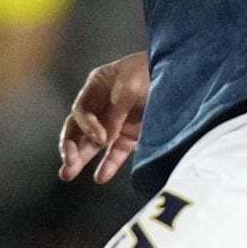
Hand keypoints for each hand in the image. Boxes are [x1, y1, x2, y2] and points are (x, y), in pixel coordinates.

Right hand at [59, 51, 149, 184]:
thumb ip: (116, 112)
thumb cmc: (150, 70)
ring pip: (93, 143)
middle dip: (70, 146)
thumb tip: (103, 140)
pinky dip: (109, 164)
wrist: (179, 72)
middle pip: (79, 128)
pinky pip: (116, 151)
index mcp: (97, 86)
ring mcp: (117, 121)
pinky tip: (100, 176)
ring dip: (81, 158)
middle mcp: (102, 105)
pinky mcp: (131, 134)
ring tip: (68, 174)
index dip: (86, 126)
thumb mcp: (130, 86)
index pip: (80, 110)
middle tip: (68, 163)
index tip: (100, 138)